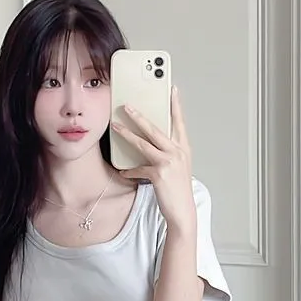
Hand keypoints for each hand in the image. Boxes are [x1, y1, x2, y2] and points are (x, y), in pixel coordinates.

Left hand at [112, 86, 195, 232]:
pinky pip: (138, 168)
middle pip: (156, 129)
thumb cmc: (178, 189)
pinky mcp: (159, 174)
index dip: (175, 105)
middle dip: (140, 116)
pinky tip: (123, 171)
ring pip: (144, 143)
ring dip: (127, 134)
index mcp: (184, 148)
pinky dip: (129, 171)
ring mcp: (169, 162)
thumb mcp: (178, 166)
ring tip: (116, 127)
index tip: (171, 89)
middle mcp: (178, 152)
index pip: (179, 122)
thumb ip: (168, 152)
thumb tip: (151, 142)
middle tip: (128, 106)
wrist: (182, 211)